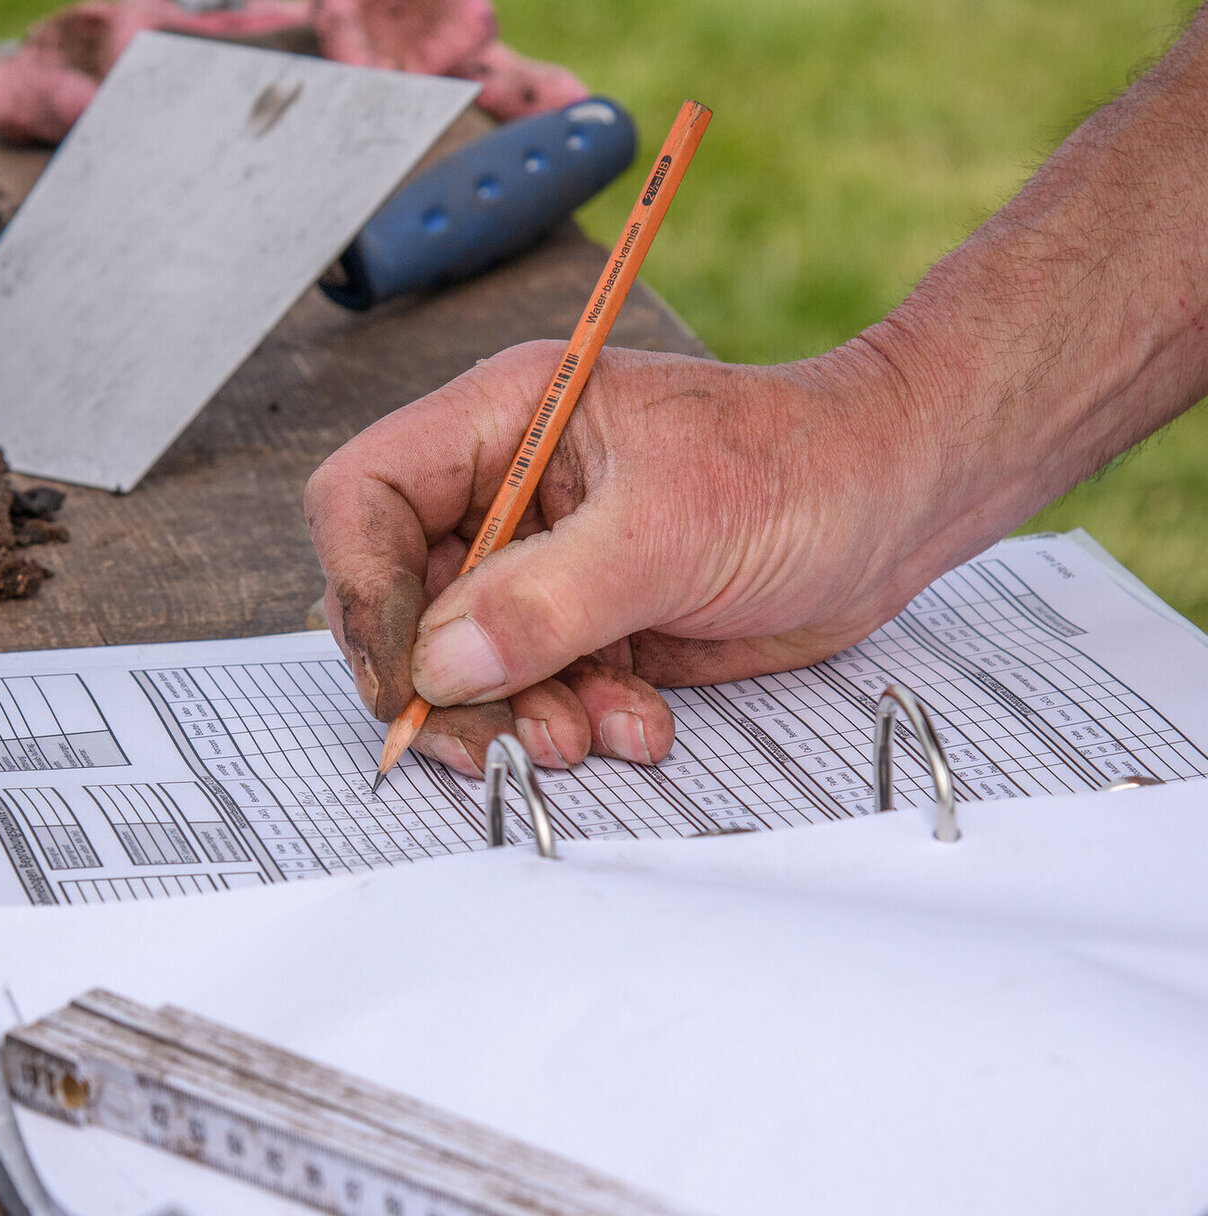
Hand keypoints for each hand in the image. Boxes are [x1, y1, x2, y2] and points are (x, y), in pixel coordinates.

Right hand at [304, 338, 974, 775]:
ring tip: (587, 735)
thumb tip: (441, 663)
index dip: (364, 589)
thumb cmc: (806, 465)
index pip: (365, 499)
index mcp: (501, 421)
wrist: (903, 501)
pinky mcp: (585, 624)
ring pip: (466, 662)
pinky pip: (536, 692)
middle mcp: (505, 492)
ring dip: (517, 717)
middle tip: (494, 742)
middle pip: (402, 600)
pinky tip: (639, 724)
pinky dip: (576, 722)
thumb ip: (547, 600)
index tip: (408, 672)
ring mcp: (542, 562)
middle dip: (447, 683)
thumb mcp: (672, 529)